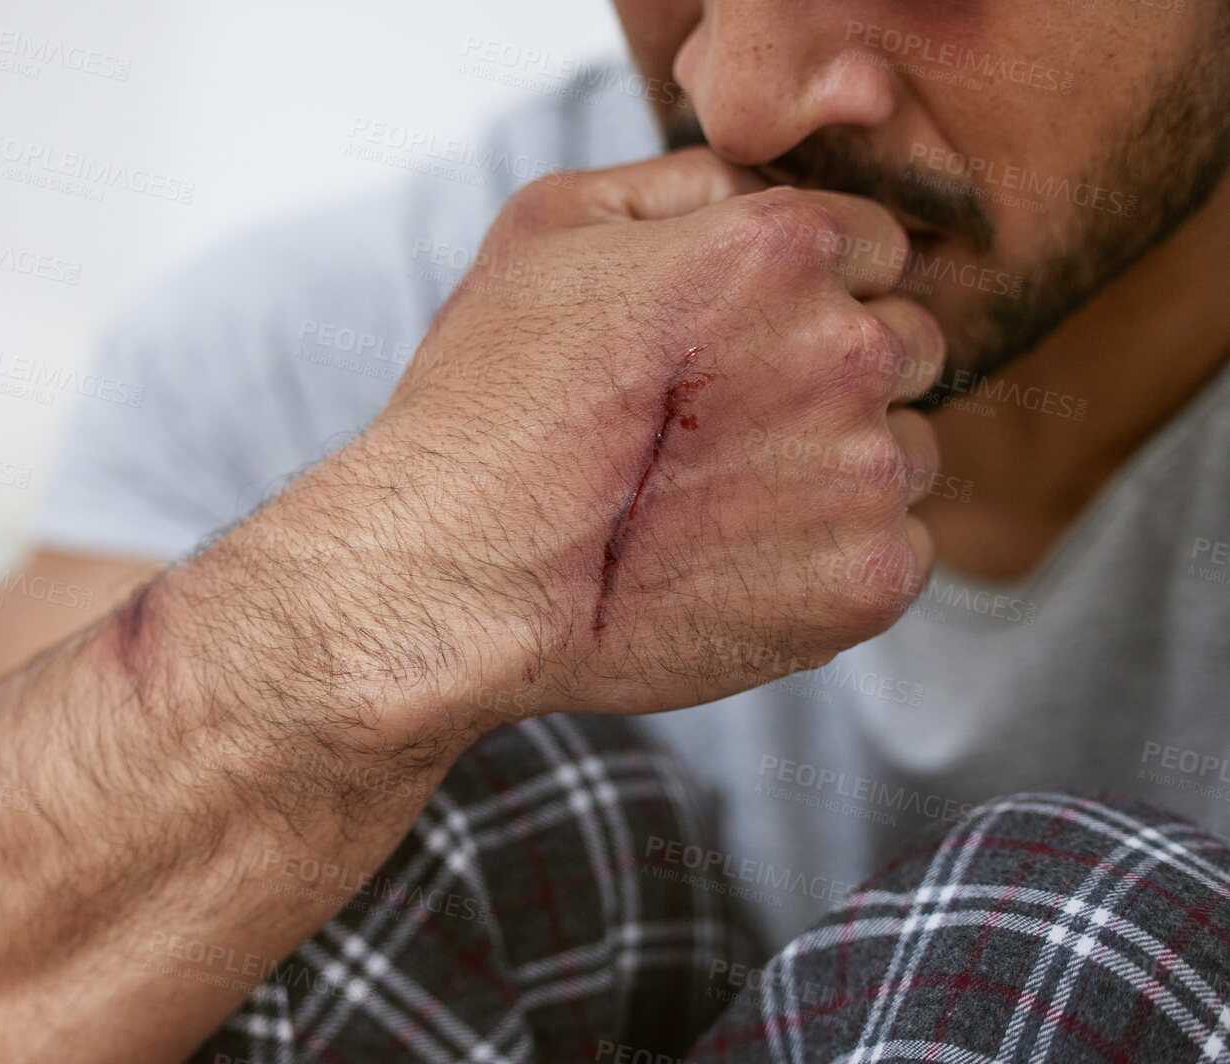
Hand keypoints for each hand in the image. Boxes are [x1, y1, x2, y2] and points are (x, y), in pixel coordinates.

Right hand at [226, 147, 943, 723]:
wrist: (456, 575)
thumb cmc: (486, 403)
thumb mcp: (548, 228)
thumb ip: (682, 185)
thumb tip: (758, 191)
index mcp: (781, 250)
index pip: (872, 246)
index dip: (801, 295)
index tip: (734, 348)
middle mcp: (844, 352)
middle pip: (904, 347)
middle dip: (830, 378)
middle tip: (719, 430)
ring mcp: (864, 474)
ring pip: (904, 453)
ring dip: (836, 473)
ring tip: (717, 505)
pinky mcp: (867, 580)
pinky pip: (895, 549)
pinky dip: (831, 560)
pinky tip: (738, 563)